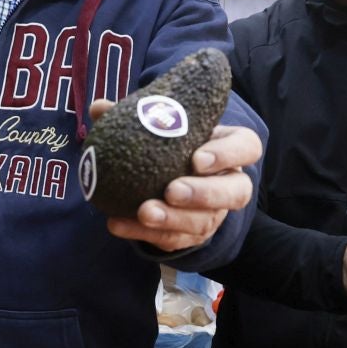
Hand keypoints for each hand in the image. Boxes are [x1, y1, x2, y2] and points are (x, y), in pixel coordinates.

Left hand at [90, 99, 261, 252]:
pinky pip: (172, 239)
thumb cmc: (170, 146)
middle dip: (205, 194)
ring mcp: (214, 214)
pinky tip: (117, 224)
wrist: (165, 182)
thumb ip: (136, 117)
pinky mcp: (192, 236)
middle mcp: (230, 183)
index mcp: (230, 149)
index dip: (227, 154)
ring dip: (173, 219)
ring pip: (204, 222)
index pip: (247, 147)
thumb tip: (99, 107)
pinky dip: (142, 234)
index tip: (197, 157)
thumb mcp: (160, 128)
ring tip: (144, 212)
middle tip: (172, 190)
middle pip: (236, 192)